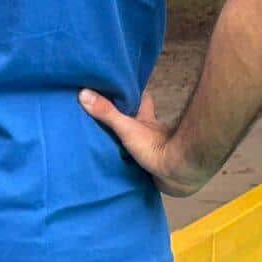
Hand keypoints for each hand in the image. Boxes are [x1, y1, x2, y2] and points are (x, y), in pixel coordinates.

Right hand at [80, 88, 209, 196]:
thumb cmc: (156, 146)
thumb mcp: (128, 127)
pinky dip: (126, 160)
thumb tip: (83, 93)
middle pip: (135, 120)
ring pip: (135, 140)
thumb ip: (108, 113)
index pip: (140, 98)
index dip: (131, 93)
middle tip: (101, 116)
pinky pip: (135, 160)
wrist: (178, 173)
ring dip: (122, 140)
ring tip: (101, 140)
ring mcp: (151, 148)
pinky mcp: (150, 166)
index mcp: (146, 118)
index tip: (116, 88)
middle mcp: (150, 130)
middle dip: (121, 118)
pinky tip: (114, 163)